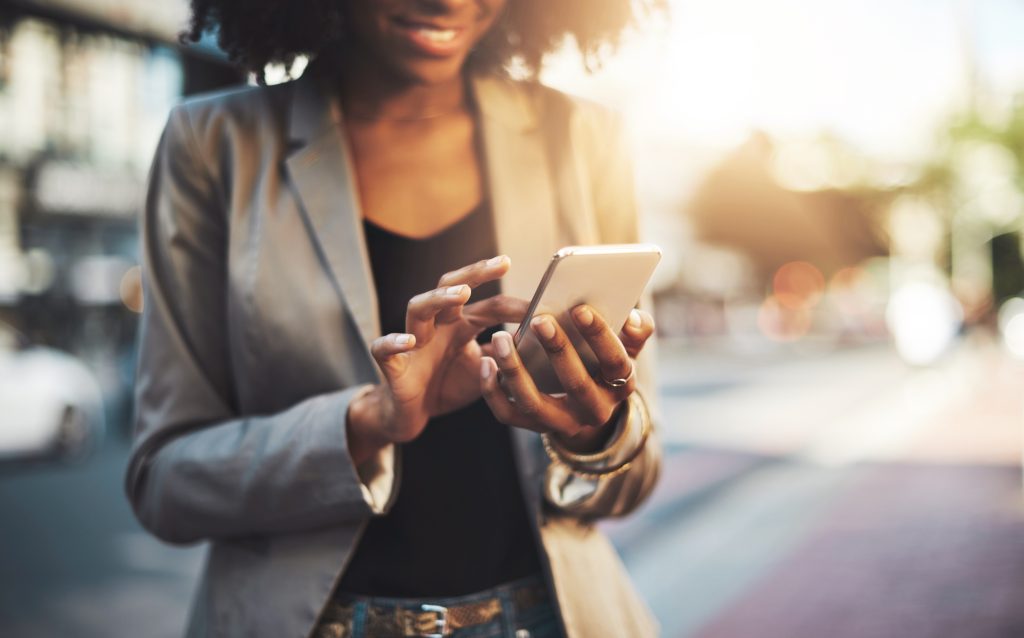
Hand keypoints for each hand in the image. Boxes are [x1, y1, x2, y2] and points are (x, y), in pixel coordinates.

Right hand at [347, 256, 527, 462]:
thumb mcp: (485, 370)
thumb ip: (506, 354)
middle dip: (474, 273)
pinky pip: (384, 349)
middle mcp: (436, 325)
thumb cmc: (447, 385)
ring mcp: (413, 342)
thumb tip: (541, 343)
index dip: (514, 304)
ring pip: (418, 307)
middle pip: (450, 287)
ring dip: (438, 298)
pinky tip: (409, 341)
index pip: (488, 305)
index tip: (544, 304)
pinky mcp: (392, 366)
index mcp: (460, 324)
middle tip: (502, 263)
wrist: (412, 415)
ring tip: (461, 294)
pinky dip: (394, 342)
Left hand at [480, 305, 655, 450]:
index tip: (581, 309)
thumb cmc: (603, 363)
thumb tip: (635, 318)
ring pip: (534, 403)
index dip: (600, 336)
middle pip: (576, 384)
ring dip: (515, 370)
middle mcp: (594, 411)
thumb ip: (636, 332)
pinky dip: (492, 390)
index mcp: (620, 387)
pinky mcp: (533, 426)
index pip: (615, 363)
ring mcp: (561, 423)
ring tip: (500, 338)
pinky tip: (485, 362)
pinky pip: (508, 414)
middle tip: (540, 319)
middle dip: (558, 350)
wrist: (587, 405)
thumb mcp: (626, 349)